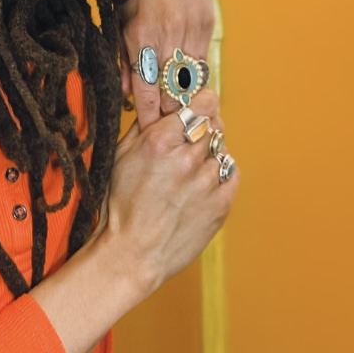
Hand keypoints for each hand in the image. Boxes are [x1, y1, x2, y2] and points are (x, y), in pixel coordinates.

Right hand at [98, 88, 236, 300]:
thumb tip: (163, 99)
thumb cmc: (122, 204)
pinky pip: (232, 172)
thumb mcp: (123, 155)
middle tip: (191, 137)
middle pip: (213, 124)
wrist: (133, 254)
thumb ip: (146, 123)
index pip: (202, 103)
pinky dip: (221, 171)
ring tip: (192, 167)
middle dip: (204, 126)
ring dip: (210, 152)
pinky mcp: (221, 204)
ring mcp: (207, 182)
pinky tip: (203, 180)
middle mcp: (188, 158)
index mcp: (161, 140)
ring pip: (222, 148)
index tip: (199, 103)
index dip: (202, 101)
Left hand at [119, 0, 215, 129]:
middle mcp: (168, 34)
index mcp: (140, 33)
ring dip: (186, 100)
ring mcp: (192, 28)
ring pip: (192, 81)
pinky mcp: (208, 22)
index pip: (148, 90)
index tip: (150, 135)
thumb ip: (123, 53)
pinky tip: (192, 90)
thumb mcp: (118, 12)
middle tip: (166, 132)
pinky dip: (198, 79)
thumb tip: (128, 92)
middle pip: (173, 92)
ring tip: (181, 118)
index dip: (150, 117)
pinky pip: (204, 62)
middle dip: (170, 115)